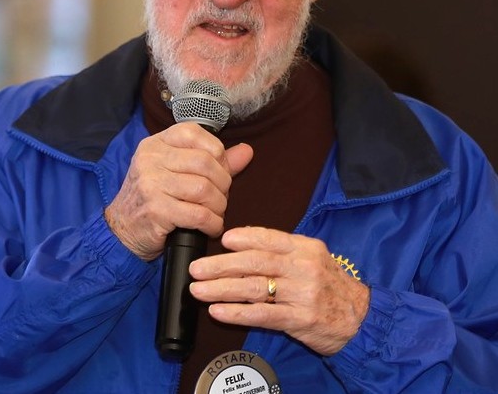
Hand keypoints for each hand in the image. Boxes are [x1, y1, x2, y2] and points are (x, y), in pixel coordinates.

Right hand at [104, 123, 252, 260]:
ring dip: (219, 205)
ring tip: (216, 213)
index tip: (220, 170)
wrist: (121, 230)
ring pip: (204, 189)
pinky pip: (198, 214)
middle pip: (205, 162)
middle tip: (220, 197)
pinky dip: (213, 223)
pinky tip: (211, 227)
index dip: (216, 152)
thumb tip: (247, 151)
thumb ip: (213, 161)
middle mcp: (151, 159)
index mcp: (156, 143)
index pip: (195, 133)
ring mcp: (151, 184)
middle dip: (222, 183)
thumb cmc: (154, 198)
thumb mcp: (177, 172)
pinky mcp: (156, 211)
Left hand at [189, 226, 369, 355]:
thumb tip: (244, 242)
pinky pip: (263, 315)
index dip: (245, 238)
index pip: (270, 238)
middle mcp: (303, 268)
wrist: (360, 318)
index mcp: (305, 248)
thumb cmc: (330, 285)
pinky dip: (237, 313)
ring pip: (254, 288)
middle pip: (256, 263)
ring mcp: (302, 294)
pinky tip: (219, 311)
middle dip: (221, 265)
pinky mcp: (299, 320)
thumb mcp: (313, 257)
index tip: (222, 240)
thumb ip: (283, 250)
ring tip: (198, 290)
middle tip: (197, 268)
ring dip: (222, 289)